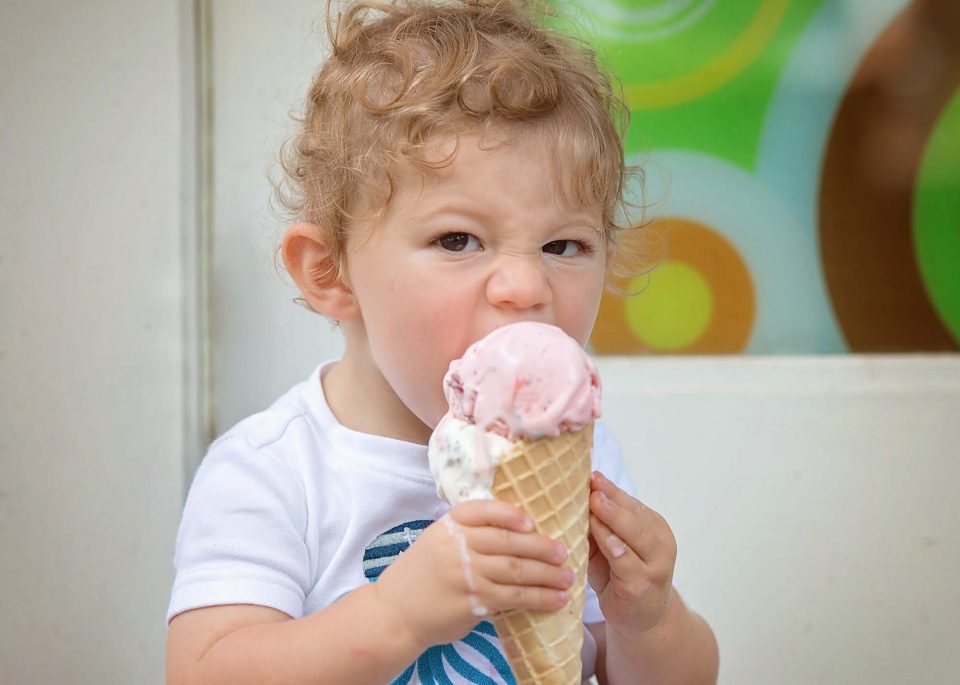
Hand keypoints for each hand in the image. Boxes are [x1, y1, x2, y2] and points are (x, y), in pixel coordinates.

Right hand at [375, 499, 572, 649]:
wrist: (395, 612)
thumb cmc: (423, 574)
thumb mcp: (438, 541)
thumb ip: (469, 533)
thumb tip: (520, 530)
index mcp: (449, 525)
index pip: (483, 511)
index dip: (510, 514)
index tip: (532, 520)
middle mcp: (456, 546)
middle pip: (507, 542)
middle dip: (541, 547)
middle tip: (564, 552)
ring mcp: (464, 575)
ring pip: (515, 571)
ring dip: (546, 575)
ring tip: (567, 578)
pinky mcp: (471, 603)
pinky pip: (512, 598)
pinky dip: (537, 598)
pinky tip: (554, 600)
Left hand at [588, 471, 677, 639]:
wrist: (642, 620)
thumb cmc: (621, 577)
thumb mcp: (611, 547)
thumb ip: (599, 524)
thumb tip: (569, 494)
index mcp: (653, 526)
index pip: (629, 501)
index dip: (609, 486)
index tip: (589, 470)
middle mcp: (660, 542)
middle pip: (633, 514)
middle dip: (611, 497)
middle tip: (592, 482)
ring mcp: (654, 564)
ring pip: (633, 535)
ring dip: (612, 518)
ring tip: (594, 502)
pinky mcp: (642, 585)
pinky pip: (626, 561)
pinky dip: (614, 547)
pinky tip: (602, 537)